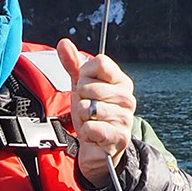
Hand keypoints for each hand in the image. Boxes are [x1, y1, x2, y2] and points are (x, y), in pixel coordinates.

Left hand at [58, 37, 135, 183]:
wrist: (98, 147)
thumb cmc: (91, 115)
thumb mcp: (81, 87)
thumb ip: (73, 64)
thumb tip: (64, 43)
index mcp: (121, 81)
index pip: (99, 62)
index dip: (85, 74)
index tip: (86, 86)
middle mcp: (127, 97)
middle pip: (89, 85)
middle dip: (81, 99)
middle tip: (88, 109)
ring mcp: (125, 117)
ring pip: (87, 107)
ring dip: (82, 118)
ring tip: (90, 122)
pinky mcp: (119, 136)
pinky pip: (91, 127)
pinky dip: (86, 133)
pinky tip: (93, 135)